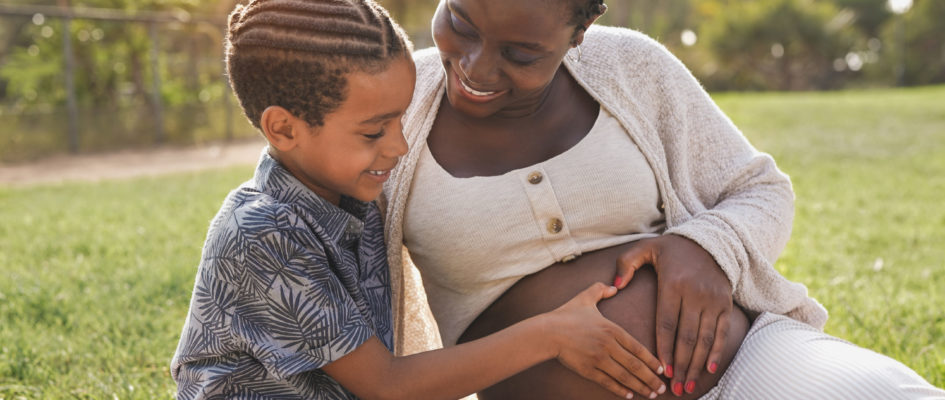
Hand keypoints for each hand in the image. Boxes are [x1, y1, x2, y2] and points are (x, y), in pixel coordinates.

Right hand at [549, 282, 665, 398]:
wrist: (547, 331)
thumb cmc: (566, 314)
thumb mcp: (585, 297)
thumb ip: (601, 289)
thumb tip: (615, 286)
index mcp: (612, 329)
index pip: (638, 347)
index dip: (652, 360)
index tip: (662, 369)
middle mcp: (608, 345)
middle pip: (635, 365)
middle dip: (651, 378)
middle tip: (662, 388)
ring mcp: (598, 359)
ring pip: (624, 376)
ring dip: (640, 386)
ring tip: (651, 394)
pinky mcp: (588, 370)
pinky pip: (608, 382)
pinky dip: (620, 390)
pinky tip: (629, 395)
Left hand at [614, 235, 732, 396]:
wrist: (711, 241)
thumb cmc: (672, 249)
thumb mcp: (646, 247)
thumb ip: (626, 264)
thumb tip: (615, 285)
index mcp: (673, 285)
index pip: (667, 323)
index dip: (664, 348)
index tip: (661, 368)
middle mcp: (695, 294)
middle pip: (686, 337)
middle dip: (681, 364)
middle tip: (674, 387)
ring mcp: (712, 300)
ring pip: (704, 339)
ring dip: (696, 364)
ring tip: (688, 385)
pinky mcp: (725, 304)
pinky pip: (721, 332)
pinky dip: (716, 352)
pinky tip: (708, 369)